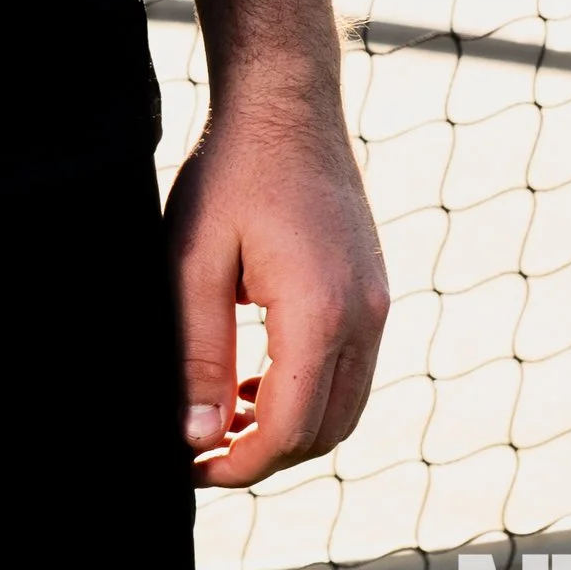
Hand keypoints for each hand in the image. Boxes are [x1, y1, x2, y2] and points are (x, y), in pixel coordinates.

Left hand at [165, 72, 386, 488]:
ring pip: (344, 408)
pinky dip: (309, 393)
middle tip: (203, 451)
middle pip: (324, 431)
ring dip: (289, 428)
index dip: (241, 463)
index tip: (193, 468)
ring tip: (224, 418)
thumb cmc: (230, 173)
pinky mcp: (375, 292)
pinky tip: (257, 380)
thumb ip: (197, 354)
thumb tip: (197, 437)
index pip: (290, 428)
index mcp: (321, 312)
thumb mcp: (193, 261)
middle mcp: (364, 316)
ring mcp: (378, 304)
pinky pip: (351, 371)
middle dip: (265, 455)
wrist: (285, 101)